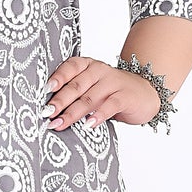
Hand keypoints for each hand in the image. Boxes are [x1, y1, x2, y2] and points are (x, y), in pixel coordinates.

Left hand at [44, 55, 161, 129]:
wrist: (146, 93)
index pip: (70, 67)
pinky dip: (98, 116)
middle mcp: (99, 70)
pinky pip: (109, 105)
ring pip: (89, 98)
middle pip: (76, 86)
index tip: (45, 90)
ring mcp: (113, 82)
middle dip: (59, 101)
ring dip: (72, 113)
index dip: (57, 78)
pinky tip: (88, 125)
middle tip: (46, 113)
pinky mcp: (125, 96)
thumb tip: (48, 111)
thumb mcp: (92, 88)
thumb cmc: (111, 92)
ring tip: (59, 124)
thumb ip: (75, 94)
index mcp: (87, 65)